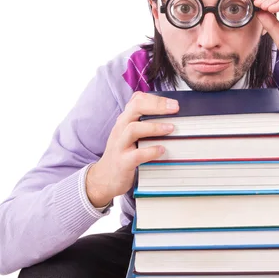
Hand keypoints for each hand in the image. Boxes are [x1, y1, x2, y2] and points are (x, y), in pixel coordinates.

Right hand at [85, 92, 178, 206]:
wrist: (103, 178)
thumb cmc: (122, 154)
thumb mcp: (129, 134)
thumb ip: (143, 123)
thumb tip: (170, 116)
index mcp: (124, 121)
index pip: (137, 100)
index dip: (156, 99)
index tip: (173, 103)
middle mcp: (121, 129)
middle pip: (135, 108)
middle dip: (157, 106)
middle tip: (175, 108)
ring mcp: (120, 145)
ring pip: (134, 129)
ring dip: (154, 127)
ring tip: (171, 128)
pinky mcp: (123, 162)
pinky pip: (137, 154)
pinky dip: (151, 151)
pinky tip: (162, 150)